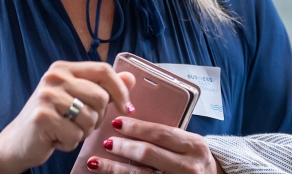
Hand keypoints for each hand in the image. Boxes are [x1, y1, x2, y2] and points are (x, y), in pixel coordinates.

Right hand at [0, 61, 135, 172]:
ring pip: (90, 118)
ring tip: (65, 130)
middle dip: (98, 117)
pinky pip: (75, 135)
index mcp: (64, 68)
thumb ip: (104, 88)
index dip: (120, 90)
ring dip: (82, 132)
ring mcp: (47, 96)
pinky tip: (55, 138)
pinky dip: (69, 143)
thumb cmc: (52, 120)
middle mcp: (54, 77)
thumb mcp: (78, 99)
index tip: (128, 107)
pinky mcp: (42, 117)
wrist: (17, 142)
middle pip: (101, 96)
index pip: (103, 70)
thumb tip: (131, 77)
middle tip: (80, 124)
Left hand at [86, 116, 219, 173]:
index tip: (116, 122)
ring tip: (95, 162)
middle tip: (107, 142)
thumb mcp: (190, 144)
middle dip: (125, 148)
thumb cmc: (196, 160)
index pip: (161, 133)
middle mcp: (188, 166)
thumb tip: (131, 122)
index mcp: (193, 146)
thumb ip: (167, 136)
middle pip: (150, 154)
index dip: (137, 128)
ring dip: (115, 169)